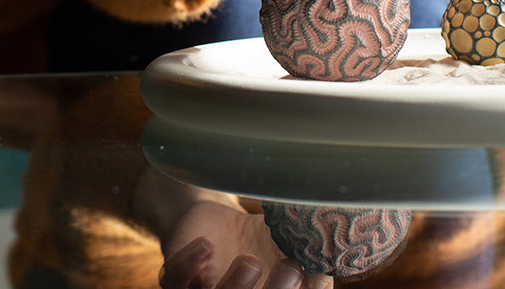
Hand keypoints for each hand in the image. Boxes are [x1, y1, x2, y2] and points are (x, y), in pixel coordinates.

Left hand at [159, 202, 331, 288]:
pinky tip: (206, 247)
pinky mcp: (177, 272)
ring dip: (232, 286)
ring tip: (250, 261)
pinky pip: (176, 277)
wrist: (218, 220)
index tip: (309, 276)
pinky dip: (189, 264)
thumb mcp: (293, 247)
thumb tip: (328, 269)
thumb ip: (313, 263)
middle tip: (292, 270)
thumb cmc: (263, 241)